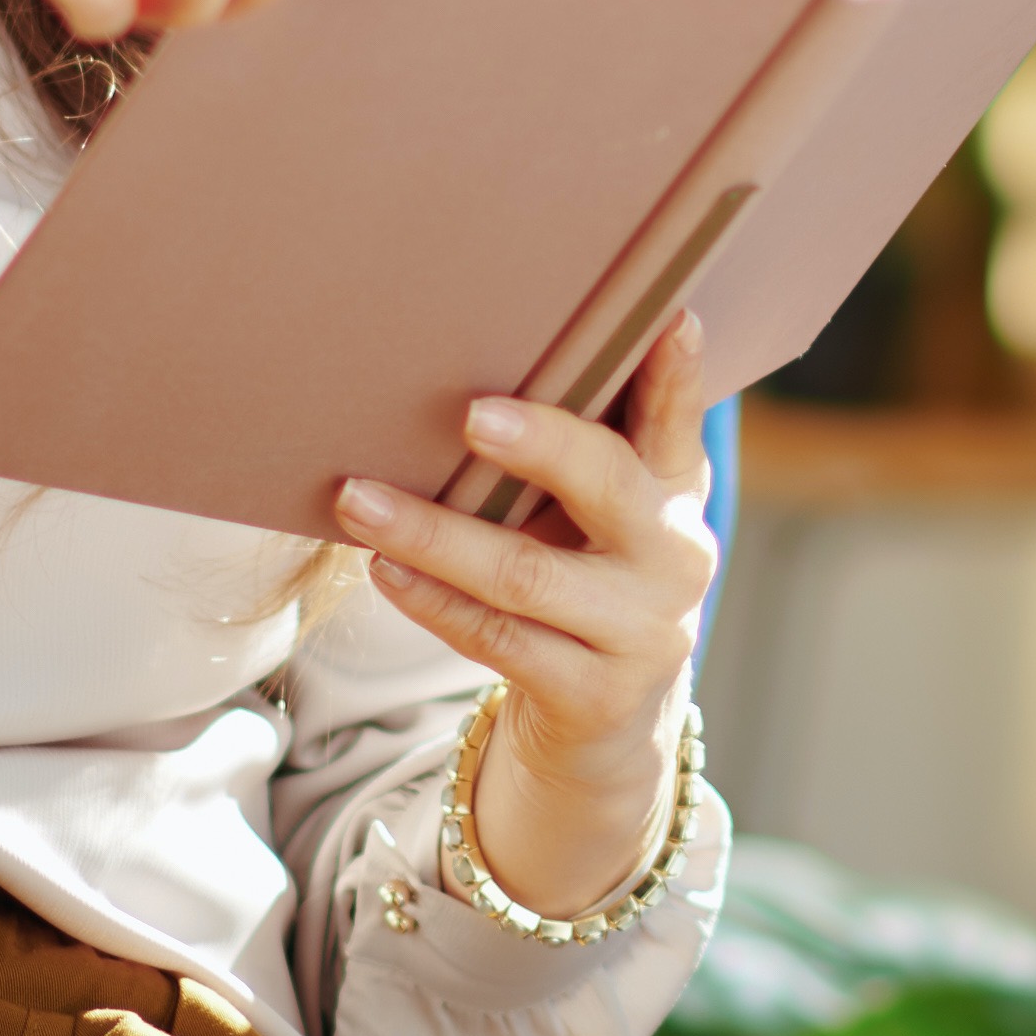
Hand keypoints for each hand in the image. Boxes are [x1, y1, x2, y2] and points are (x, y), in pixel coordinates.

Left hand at [335, 314, 727, 919]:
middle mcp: (675, 556)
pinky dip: (434, 601)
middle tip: (470, 414)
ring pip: (527, 575)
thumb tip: (492, 352)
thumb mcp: (606, 512)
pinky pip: (498, 639)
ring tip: (357, 499)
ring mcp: (642, 632)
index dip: (676, 372)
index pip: (678, 420)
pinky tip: (384, 568)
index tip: (669, 317)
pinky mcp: (594, 695)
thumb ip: (586, 441)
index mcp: (676, 491)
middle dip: (541, 445)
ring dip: (434, 534)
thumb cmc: (587, 579)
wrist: (609, 719)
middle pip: (608, 485)